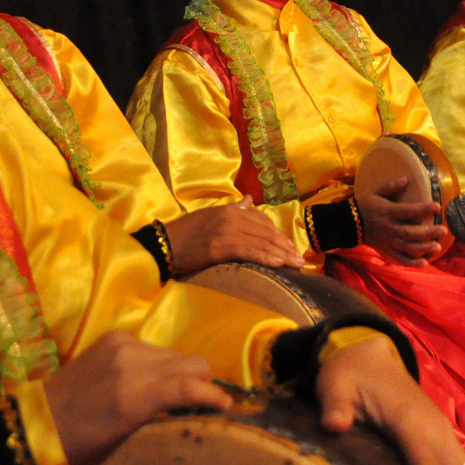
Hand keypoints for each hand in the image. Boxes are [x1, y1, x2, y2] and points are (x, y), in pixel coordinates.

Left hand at [43, 332, 229, 464]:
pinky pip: (152, 347)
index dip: (215, 394)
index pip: (190, 384)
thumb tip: (194, 408)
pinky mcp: (113, 336)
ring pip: (174, 353)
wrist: (38, 422)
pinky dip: (158, 363)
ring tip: (171, 393)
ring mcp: (122, 345)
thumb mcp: (128, 438)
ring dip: (179, 371)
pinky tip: (147, 380)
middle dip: (201, 381)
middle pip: (191, 362)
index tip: (229, 407)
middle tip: (201, 402)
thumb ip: (163, 415)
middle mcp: (132, 362)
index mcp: (134, 395)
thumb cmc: (83, 445)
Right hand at [164, 197, 304, 273]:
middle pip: (266, 232)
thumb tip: (249, 200)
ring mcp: (226, 231)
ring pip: (261, 241)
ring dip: (282, 254)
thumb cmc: (185, 234)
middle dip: (286, 245)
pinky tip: (278, 264)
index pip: (262, 222)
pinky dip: (266, 257)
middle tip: (301, 259)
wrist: (163, 245)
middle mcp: (231, 216)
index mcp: (230, 210)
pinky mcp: (220, 246)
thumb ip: (232, 209)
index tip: (291, 247)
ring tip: (296, 264)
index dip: (279, 235)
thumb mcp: (210, 215)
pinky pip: (249, 251)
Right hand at [356, 176, 446, 264]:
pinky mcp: (385, 251)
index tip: (437, 206)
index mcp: (387, 212)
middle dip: (428, 232)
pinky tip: (424, 263)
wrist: (347, 223)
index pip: (407, 211)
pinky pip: (399, 259)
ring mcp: (387, 241)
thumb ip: (390, 186)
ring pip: (407, 247)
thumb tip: (407, 179)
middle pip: (410, 232)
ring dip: (423, 248)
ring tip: (438, 247)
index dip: (422, 209)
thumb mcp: (374, 192)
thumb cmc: (364, 205)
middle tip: (444, 231)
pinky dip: (411, 263)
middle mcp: (388, 228)